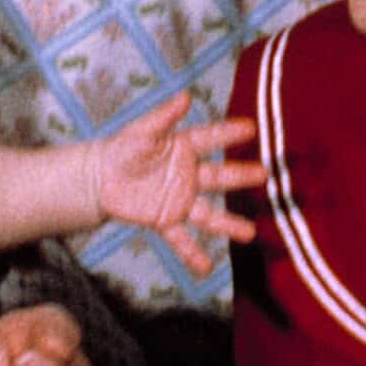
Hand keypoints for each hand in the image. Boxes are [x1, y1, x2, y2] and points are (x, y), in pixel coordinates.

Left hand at [92, 92, 261, 273]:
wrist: (100, 178)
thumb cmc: (123, 148)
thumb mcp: (141, 131)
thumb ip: (164, 117)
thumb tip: (186, 97)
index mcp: (184, 147)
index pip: (210, 139)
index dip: (228, 133)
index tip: (251, 128)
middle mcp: (189, 175)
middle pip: (218, 177)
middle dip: (241, 176)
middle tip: (265, 175)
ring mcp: (180, 200)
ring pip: (208, 213)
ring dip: (228, 224)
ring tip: (251, 233)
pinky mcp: (165, 221)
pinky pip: (180, 239)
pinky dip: (192, 254)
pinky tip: (206, 268)